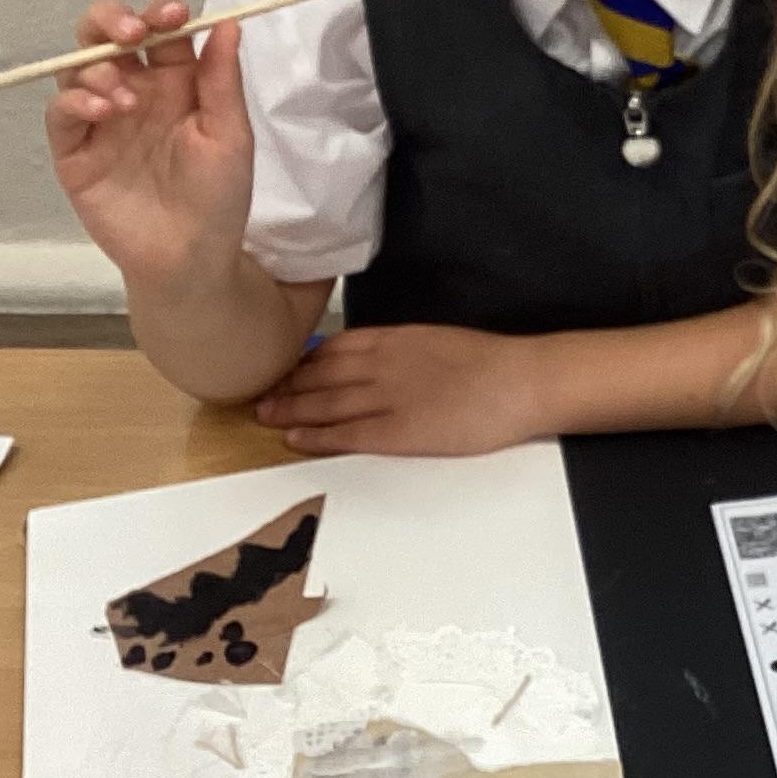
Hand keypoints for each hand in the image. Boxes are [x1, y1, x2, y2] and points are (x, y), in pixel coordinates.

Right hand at [46, 0, 252, 289]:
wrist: (189, 256)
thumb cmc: (218, 197)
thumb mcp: (230, 134)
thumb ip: (222, 79)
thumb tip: (228, 21)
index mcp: (176, 82)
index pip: (160, 31)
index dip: (161, 13)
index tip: (173, 12)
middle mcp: (134, 92)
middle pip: (106, 36)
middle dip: (111, 19)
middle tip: (131, 32)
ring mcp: (100, 120)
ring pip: (79, 67)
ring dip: (97, 66)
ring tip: (125, 98)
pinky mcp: (74, 151)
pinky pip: (61, 113)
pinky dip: (74, 100)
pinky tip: (102, 109)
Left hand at [254, 325, 556, 455]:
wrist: (520, 381)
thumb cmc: (488, 362)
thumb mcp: (437, 340)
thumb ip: (402, 349)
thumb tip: (374, 359)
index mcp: (394, 338)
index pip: (335, 348)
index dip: (303, 361)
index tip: (282, 369)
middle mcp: (382, 365)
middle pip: (320, 375)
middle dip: (286, 386)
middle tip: (257, 395)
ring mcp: (388, 398)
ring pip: (325, 403)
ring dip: (290, 410)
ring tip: (264, 417)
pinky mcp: (399, 432)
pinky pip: (347, 434)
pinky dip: (317, 436)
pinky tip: (294, 438)